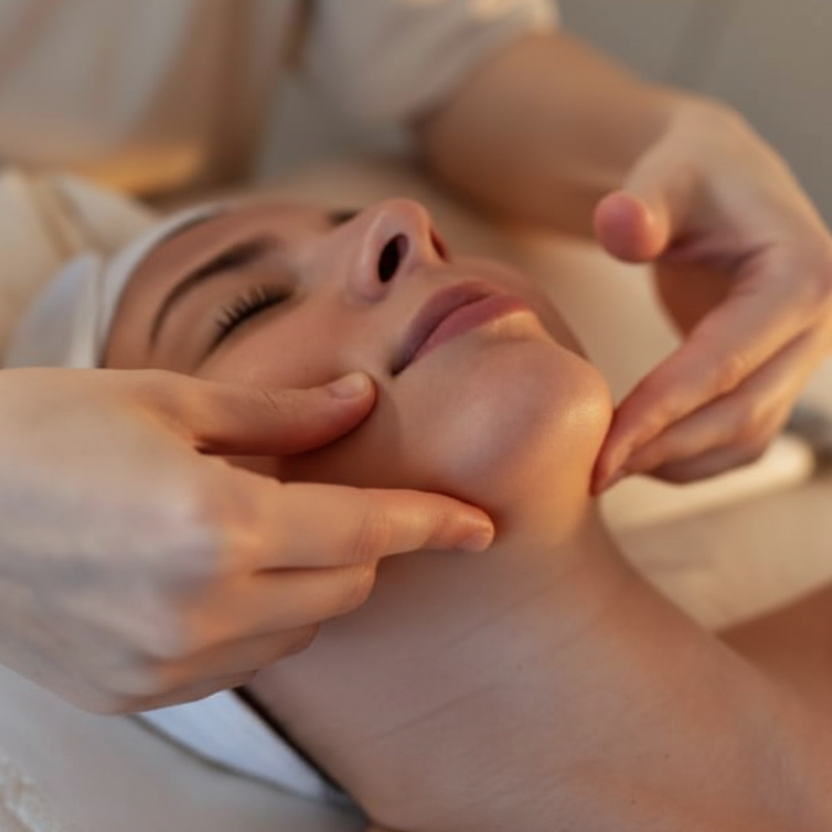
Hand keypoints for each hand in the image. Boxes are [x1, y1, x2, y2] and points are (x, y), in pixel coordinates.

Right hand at [0, 368, 492, 713]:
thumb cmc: (42, 433)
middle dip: (361, 544)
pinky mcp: (139, 691)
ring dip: (309, 582)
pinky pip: (243, 662)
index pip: (363, 530)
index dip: (430, 523)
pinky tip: (216, 576)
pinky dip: (260, 620)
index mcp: (215, 523)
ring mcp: (167, 662)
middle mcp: (200, 608)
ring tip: (253, 529)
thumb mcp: (169, 401)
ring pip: (300, 632)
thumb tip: (357, 398)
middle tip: (329, 500)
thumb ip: (281, 415)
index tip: (479, 526)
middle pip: (344, 587)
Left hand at [593, 99, 831, 488]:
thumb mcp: (666, 173)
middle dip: (664, 447)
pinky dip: (692, 457)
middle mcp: (817, 324)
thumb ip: (643, 201)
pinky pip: (742, 436)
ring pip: (745, 435)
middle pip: (740, 411)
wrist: (718, 185)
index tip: (603, 449)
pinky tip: (639, 459)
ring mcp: (802, 356)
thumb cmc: (689, 175)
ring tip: (608, 471)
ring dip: (677, 462)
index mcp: (801, 276)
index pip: (725, 362)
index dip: (662, 411)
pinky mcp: (778, 375)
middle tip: (594, 474)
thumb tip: (620, 225)